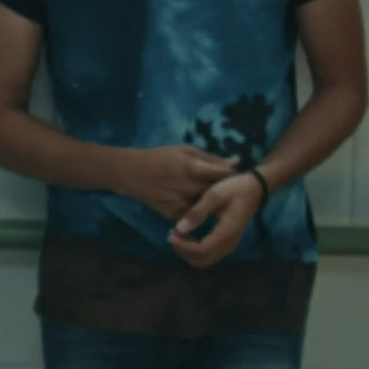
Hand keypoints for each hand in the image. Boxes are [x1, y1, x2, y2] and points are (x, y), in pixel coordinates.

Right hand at [119, 145, 237, 220]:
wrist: (132, 173)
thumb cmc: (160, 157)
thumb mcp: (186, 151)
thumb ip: (211, 158)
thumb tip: (236, 162)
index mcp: (194, 169)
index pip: (224, 175)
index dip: (232, 177)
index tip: (233, 177)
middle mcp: (190, 188)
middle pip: (217, 194)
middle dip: (223, 191)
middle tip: (225, 189)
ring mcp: (181, 204)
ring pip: (206, 208)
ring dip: (211, 204)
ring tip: (212, 199)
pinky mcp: (173, 214)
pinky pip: (193, 217)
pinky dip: (197, 213)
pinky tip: (196, 205)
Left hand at [168, 172, 263, 268]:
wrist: (255, 189)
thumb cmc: (234, 189)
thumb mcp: (214, 195)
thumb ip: (197, 212)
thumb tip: (179, 229)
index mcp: (226, 233)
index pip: (201, 251)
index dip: (183, 246)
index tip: (171, 234)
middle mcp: (229, 244)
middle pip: (201, 260)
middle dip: (183, 251)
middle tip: (172, 235)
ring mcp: (230, 245)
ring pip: (205, 259)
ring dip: (189, 251)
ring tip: (178, 235)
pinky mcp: (228, 243)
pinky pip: (209, 254)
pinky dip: (196, 250)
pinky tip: (189, 235)